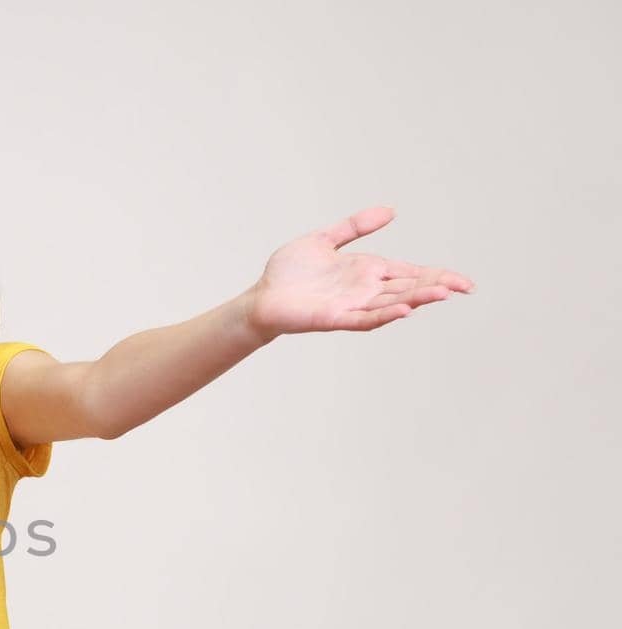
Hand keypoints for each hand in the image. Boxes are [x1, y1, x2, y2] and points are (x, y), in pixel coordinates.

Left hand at [243, 207, 475, 338]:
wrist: (262, 296)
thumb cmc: (290, 272)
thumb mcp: (324, 239)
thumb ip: (355, 226)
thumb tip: (391, 210)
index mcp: (367, 270)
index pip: (410, 272)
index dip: (437, 275)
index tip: (463, 282)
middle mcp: (365, 289)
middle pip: (409, 288)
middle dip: (437, 287)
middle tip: (465, 287)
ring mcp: (352, 305)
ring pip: (393, 302)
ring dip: (417, 298)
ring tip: (443, 294)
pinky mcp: (335, 318)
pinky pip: (365, 318)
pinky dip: (385, 314)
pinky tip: (404, 310)